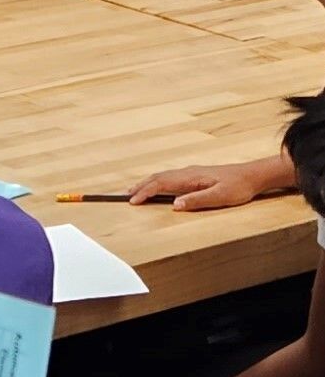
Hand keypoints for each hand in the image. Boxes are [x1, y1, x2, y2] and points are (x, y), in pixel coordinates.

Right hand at [129, 163, 273, 210]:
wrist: (252, 175)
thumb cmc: (238, 187)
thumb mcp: (220, 197)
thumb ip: (197, 200)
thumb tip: (174, 205)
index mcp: (190, 177)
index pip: (161, 183)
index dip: (145, 192)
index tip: (133, 201)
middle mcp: (187, 172)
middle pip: (157, 177)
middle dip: (140, 186)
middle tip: (126, 195)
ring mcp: (190, 172)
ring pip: (162, 176)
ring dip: (147, 183)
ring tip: (135, 190)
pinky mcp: (194, 175)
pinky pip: (169, 177)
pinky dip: (157, 182)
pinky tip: (157, 186)